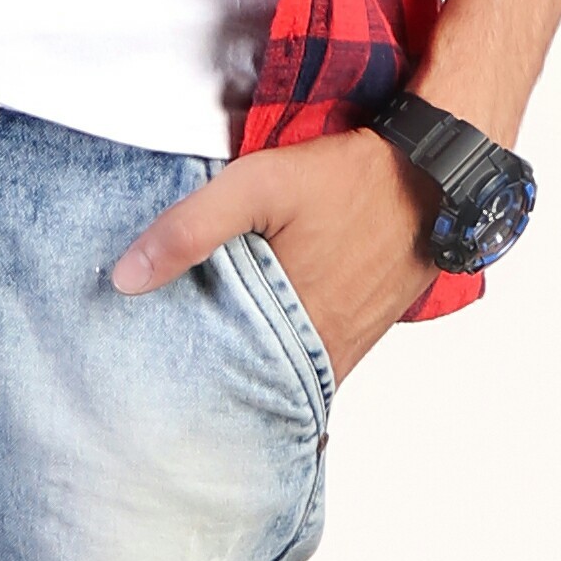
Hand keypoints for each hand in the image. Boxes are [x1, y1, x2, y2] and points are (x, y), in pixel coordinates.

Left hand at [108, 127, 431, 386]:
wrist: (434, 171)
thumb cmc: (351, 177)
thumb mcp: (259, 185)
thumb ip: (191, 228)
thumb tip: (125, 278)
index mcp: (294, 329)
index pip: (225, 386)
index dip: (187, 388)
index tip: (152, 385)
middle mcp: (325, 351)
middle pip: (254, 386)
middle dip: (213, 383)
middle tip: (168, 378)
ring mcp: (350, 344)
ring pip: (285, 373)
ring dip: (250, 365)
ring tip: (205, 352)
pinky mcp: (365, 329)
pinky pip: (316, 356)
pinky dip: (285, 349)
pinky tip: (259, 328)